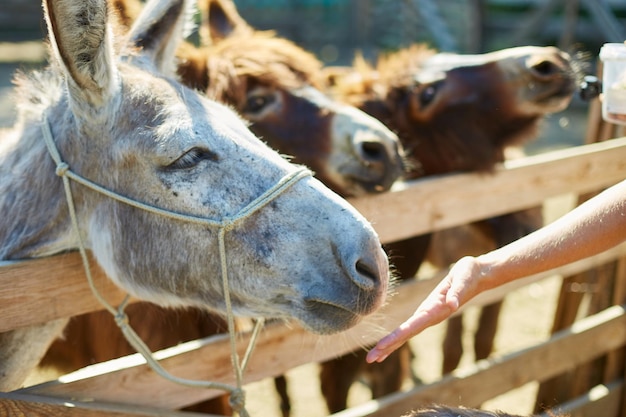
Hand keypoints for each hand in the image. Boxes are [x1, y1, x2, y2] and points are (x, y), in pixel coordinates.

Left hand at [366, 256, 484, 362]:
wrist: (477, 275)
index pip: (411, 327)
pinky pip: (410, 327)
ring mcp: (429, 316)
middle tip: (370, 359)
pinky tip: (390, 344)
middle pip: (405, 335)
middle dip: (387, 347)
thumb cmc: (468, 275)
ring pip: (406, 333)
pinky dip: (398, 336)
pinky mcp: (429, 311)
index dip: (395, 337)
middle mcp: (430, 317)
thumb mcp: (463, 280)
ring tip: (375, 356)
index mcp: (435, 311)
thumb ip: (457, 293)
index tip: (381, 347)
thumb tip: (451, 304)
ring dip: (390, 345)